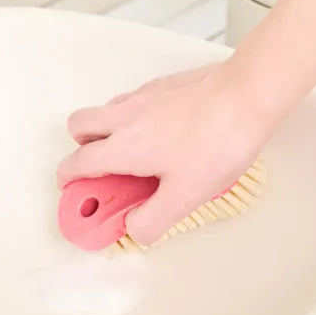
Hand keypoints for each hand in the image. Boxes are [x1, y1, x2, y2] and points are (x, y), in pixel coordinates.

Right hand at [57, 62, 270, 244]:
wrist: (246, 94)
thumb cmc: (217, 142)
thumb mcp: (185, 195)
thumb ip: (153, 219)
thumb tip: (134, 229)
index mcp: (122, 146)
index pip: (76, 162)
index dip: (68, 179)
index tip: (74, 190)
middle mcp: (124, 116)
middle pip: (79, 125)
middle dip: (82, 148)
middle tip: (106, 169)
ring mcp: (143, 96)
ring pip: (107, 110)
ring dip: (109, 130)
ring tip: (140, 154)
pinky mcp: (164, 85)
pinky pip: (135, 100)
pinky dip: (136, 117)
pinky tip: (167, 133)